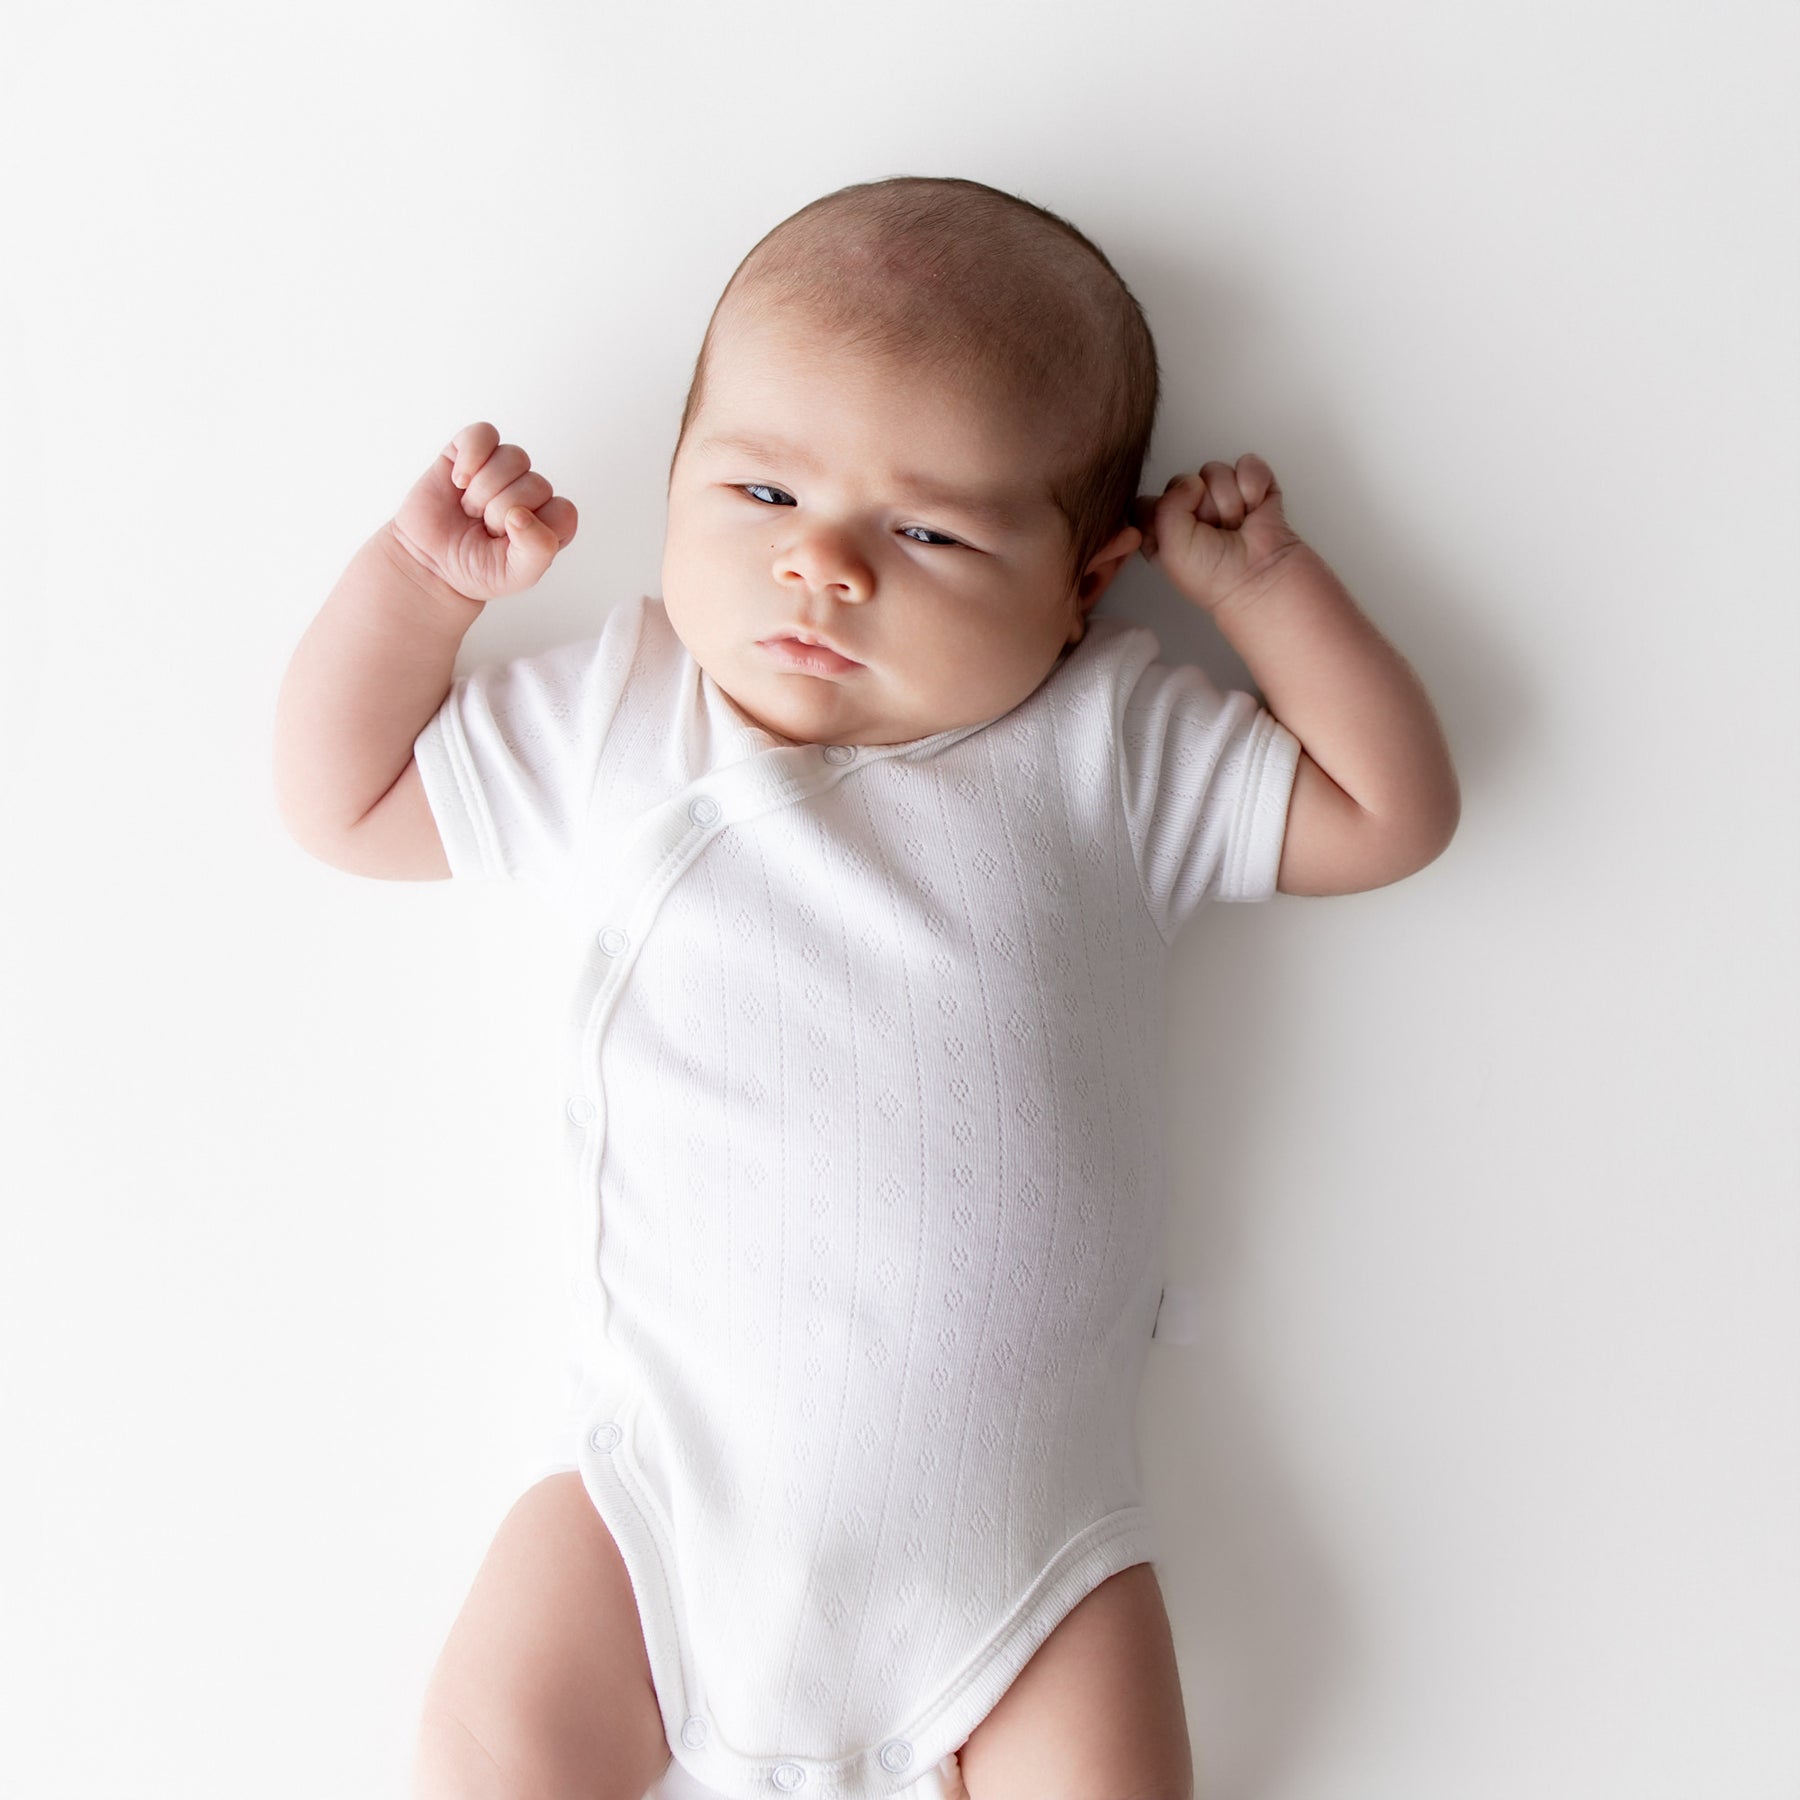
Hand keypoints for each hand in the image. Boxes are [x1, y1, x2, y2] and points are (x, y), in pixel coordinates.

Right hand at [387, 421, 578, 602]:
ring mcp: (502, 469)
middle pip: (536, 484)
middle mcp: (531, 492)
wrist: (430, 564)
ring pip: (514, 457)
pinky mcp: (470, 452)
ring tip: (470, 509)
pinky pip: (484, 434)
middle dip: (501, 512)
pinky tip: (458, 481)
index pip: (564, 511)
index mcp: (550, 522)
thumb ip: (538, 549)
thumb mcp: (517, 575)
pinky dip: (471, 455)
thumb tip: (521, 514)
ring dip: (484, 490)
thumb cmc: (477, 569)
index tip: (508, 543)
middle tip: (482, 528)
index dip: (534, 527)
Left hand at [1134, 452, 1303, 613]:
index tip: (1179, 535)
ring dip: (1229, 502)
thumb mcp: (1171, 549)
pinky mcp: (1252, 484)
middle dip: (1202, 507)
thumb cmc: (1216, 576)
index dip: (1164, 511)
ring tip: (1235, 527)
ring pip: (1215, 471)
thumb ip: (1165, 508)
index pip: (1148, 500)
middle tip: (1214, 534)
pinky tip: (1255, 510)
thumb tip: (1191, 481)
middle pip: (1182, 480)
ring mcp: (1221, 495)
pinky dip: (1253, 486)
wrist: (1262, 578)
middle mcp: (1190, 510)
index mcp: (1162, 529)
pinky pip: (1248, 465)